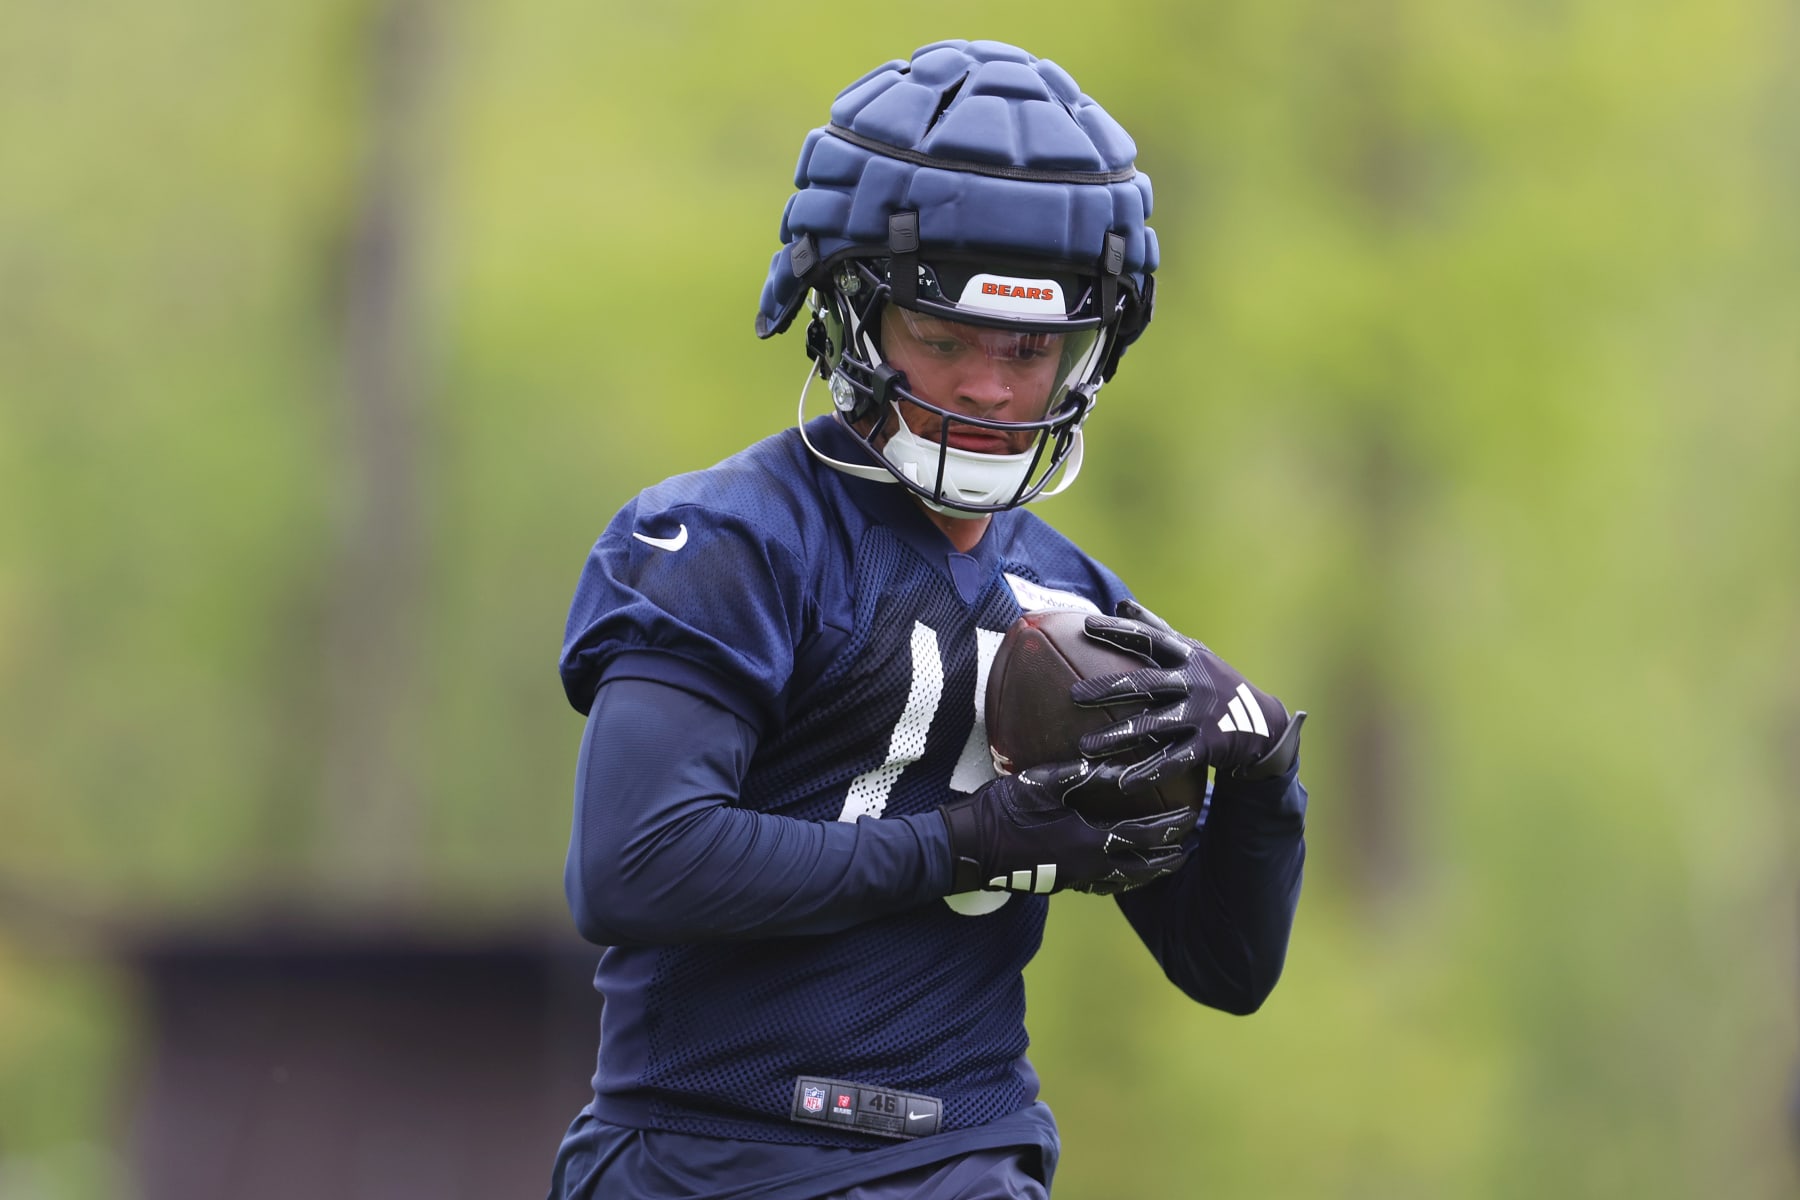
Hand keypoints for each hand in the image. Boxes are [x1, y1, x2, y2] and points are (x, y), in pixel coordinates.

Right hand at [939, 759, 1195, 895]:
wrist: (967, 848)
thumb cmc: (1002, 811)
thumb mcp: (1041, 783)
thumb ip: (1081, 776)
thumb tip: (1117, 766)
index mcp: (1088, 840)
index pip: (1142, 836)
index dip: (1169, 828)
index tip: (1190, 817)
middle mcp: (1086, 866)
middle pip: (1141, 869)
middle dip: (1168, 858)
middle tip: (1189, 847)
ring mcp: (1072, 879)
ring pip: (1122, 882)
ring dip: (1147, 872)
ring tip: (1164, 862)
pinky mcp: (1058, 883)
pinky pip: (1099, 886)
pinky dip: (1119, 880)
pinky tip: (1119, 873)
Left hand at [1073, 600, 1305, 783]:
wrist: (1263, 722)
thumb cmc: (1214, 682)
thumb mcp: (1192, 653)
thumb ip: (1158, 630)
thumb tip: (1122, 604)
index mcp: (1188, 656)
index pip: (1149, 638)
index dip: (1118, 630)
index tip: (1085, 624)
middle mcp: (1195, 682)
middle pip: (1145, 683)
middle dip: (1108, 689)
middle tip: (1073, 696)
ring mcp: (1202, 714)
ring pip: (1154, 725)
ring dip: (1118, 736)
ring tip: (1086, 746)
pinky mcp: (1209, 745)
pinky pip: (1174, 760)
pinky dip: (1149, 771)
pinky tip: (1124, 783)